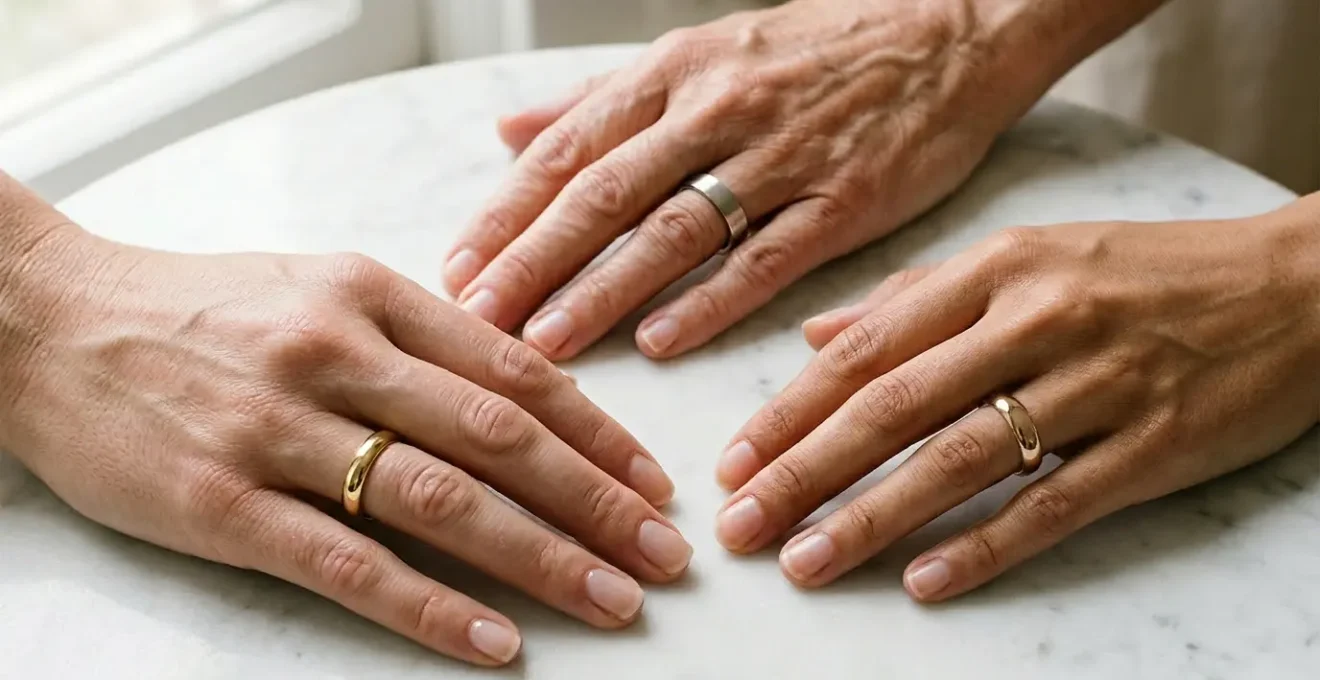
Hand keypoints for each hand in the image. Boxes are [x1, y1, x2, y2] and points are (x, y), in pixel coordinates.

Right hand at [0, 231, 689, 665]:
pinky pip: (348, 564)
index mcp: (371, 295)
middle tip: (666, 554)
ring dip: (542, 558)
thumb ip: (419, 334)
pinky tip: (496, 641)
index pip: (515, 373)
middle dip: (599, 503)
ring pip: (442, 500)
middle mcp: (337, 355)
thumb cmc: (203, 308)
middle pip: (502, 439)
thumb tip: (523, 389)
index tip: (655, 483)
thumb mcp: (319, 287)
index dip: (599, 435)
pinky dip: (431, 606)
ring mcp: (280, 431)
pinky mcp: (224, 505)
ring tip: (613, 599)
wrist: (51, 324)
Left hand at [445, 0, 1061, 359]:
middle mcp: (718, 109)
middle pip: (605, 194)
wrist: (951, 30)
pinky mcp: (844, 202)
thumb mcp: (701, 50)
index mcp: (675, 71)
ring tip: (547, 342)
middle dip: (534, 261)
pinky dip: (710, 302)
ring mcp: (782, 156)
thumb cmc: (818, 48)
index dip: (508, 211)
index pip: (570, 148)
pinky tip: (661, 341)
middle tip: (479, 319)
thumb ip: (600, 98)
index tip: (457, 267)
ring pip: (673, 231)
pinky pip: (765, 258)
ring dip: (604, 290)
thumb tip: (510, 129)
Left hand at [714, 196, 1319, 599]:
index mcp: (994, 270)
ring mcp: (1096, 383)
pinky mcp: (1153, 445)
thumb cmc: (1144, 272)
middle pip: (894, 406)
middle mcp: (1034, 320)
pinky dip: (984, 545)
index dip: (790, 411)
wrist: (1296, 286)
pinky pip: (1054, 503)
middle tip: (740, 526)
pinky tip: (924, 582)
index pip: (868, 350)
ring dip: (872, 516)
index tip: (731, 461)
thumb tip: (815, 339)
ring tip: (807, 562)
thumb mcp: (1026, 257)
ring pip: (960, 458)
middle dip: (804, 471)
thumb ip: (914, 298)